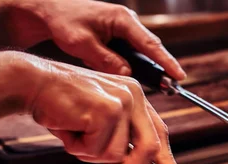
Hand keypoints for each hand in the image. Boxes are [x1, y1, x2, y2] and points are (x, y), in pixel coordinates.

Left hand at [0, 0, 185, 78]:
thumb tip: (127, 73)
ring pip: (142, 54)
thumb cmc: (62, 22)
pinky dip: (135, 67)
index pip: (150, 44)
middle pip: (151, 49)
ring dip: (149, 70)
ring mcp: (124, 30)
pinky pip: (132, 55)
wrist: (48, 12)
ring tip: (159, 87)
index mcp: (122, 19)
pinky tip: (136, 81)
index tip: (179, 75)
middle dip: (162, 68)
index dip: (166, 62)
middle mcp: (127, 22)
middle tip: (173, 87)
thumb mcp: (81, 43)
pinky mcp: (118, 38)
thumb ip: (105, 59)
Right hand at [21, 53, 182, 163]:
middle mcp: (133, 96)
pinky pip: (98, 150)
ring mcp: (122, 102)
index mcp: (134, 95)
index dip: (166, 158)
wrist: (31, 83)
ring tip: (75, 133)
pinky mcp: (106, 111)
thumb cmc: (60, 103)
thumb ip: (118, 136)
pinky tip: (69, 128)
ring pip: (118, 154)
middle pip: (149, 148)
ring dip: (90, 154)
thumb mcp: (97, 119)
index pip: (159, 131)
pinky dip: (79, 148)